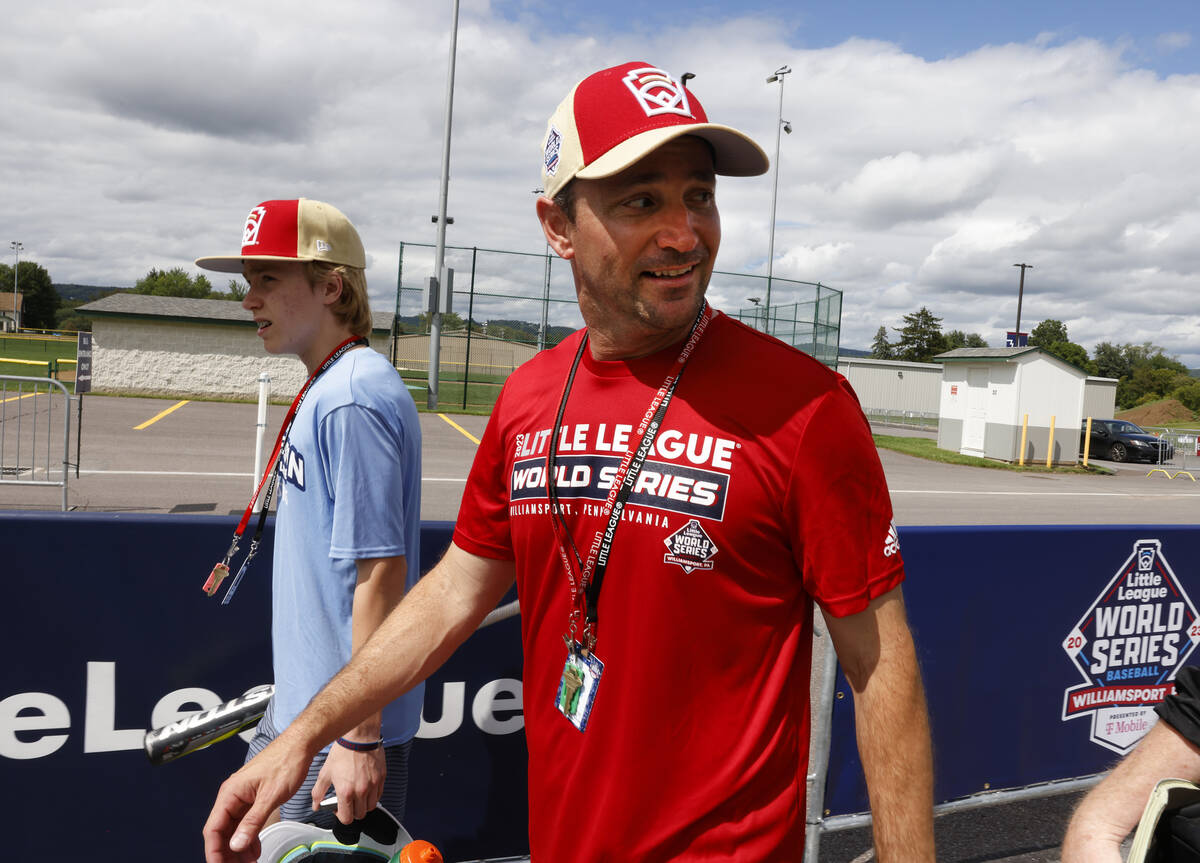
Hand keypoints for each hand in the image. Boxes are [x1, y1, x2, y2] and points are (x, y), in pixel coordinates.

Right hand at [202, 736, 310, 861]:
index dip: (214, 851)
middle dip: (227, 852)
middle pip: (222, 831)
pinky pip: (246, 822)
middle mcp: (233, 796)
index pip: (213, 828)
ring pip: (234, 829)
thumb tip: (236, 843)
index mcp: (230, 793)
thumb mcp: (270, 796)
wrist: (300, 745)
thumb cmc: (286, 761)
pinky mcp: (253, 799)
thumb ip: (253, 822)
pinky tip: (254, 849)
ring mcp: (243, 798)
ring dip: (239, 847)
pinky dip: (249, 837)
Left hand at [311, 741, 386, 824]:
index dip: (341, 816)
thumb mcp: (325, 772)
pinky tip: (366, 788)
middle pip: (360, 815)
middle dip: (353, 812)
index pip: (346, 818)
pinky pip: (379, 794)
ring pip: (371, 806)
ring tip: (358, 796)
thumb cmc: (342, 752)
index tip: (339, 810)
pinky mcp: (381, 777)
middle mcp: (361, 791)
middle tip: (348, 803)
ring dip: (364, 805)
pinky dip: (373, 795)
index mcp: (346, 792)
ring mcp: (373, 785)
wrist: (359, 737)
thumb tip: (316, 804)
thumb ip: (318, 792)